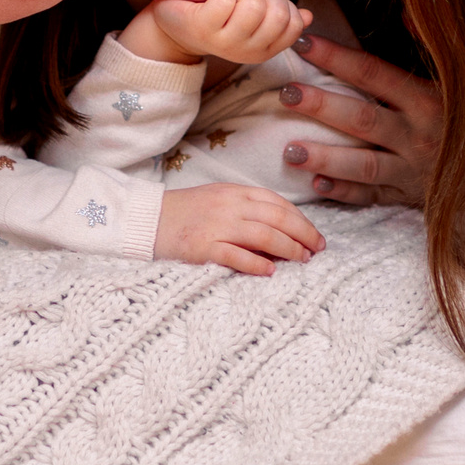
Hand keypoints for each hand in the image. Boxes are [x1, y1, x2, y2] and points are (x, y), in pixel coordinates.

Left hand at [137, 0, 311, 65]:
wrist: (175, 23)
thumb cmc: (219, 14)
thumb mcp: (254, 18)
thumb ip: (282, 16)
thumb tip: (308, 16)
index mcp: (265, 50)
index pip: (295, 24)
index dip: (282, 3)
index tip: (262, 1)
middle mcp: (247, 52)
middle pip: (277, 15)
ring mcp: (224, 43)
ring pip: (253, 6)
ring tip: (229, 0)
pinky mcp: (202, 29)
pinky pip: (225, 0)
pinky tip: (210, 1)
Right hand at [152, 183, 324, 276]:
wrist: (148, 220)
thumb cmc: (186, 212)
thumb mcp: (219, 200)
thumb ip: (248, 211)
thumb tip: (281, 232)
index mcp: (235, 192)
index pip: (278, 204)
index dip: (302, 220)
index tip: (315, 236)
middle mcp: (230, 206)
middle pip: (278, 219)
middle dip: (303, 235)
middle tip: (316, 251)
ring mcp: (217, 226)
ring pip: (264, 236)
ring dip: (289, 249)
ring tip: (302, 260)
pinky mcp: (203, 247)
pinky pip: (236, 256)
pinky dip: (256, 265)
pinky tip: (270, 272)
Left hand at [278, 33, 440, 206]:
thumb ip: (433, 45)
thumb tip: (407, 12)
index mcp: (429, 101)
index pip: (374, 74)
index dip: (337, 58)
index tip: (304, 43)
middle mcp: (419, 136)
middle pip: (362, 119)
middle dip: (321, 106)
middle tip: (285, 94)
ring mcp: (414, 171)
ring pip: (364, 165)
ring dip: (326, 157)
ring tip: (290, 150)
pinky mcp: (413, 197)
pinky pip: (375, 196)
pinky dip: (347, 192)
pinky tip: (318, 185)